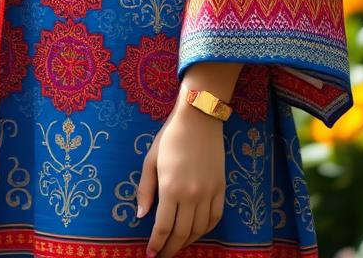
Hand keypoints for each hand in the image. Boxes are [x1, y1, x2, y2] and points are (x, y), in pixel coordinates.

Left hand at [136, 100, 225, 257]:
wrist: (198, 119)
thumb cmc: (170, 137)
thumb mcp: (151, 160)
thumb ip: (146, 189)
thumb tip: (141, 215)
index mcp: (171, 188)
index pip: (163, 227)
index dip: (157, 244)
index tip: (151, 254)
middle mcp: (191, 195)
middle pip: (182, 233)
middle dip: (171, 248)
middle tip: (162, 255)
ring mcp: (209, 193)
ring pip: (200, 229)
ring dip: (188, 242)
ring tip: (177, 245)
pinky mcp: (221, 189)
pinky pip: (215, 218)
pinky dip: (206, 230)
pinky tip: (197, 232)